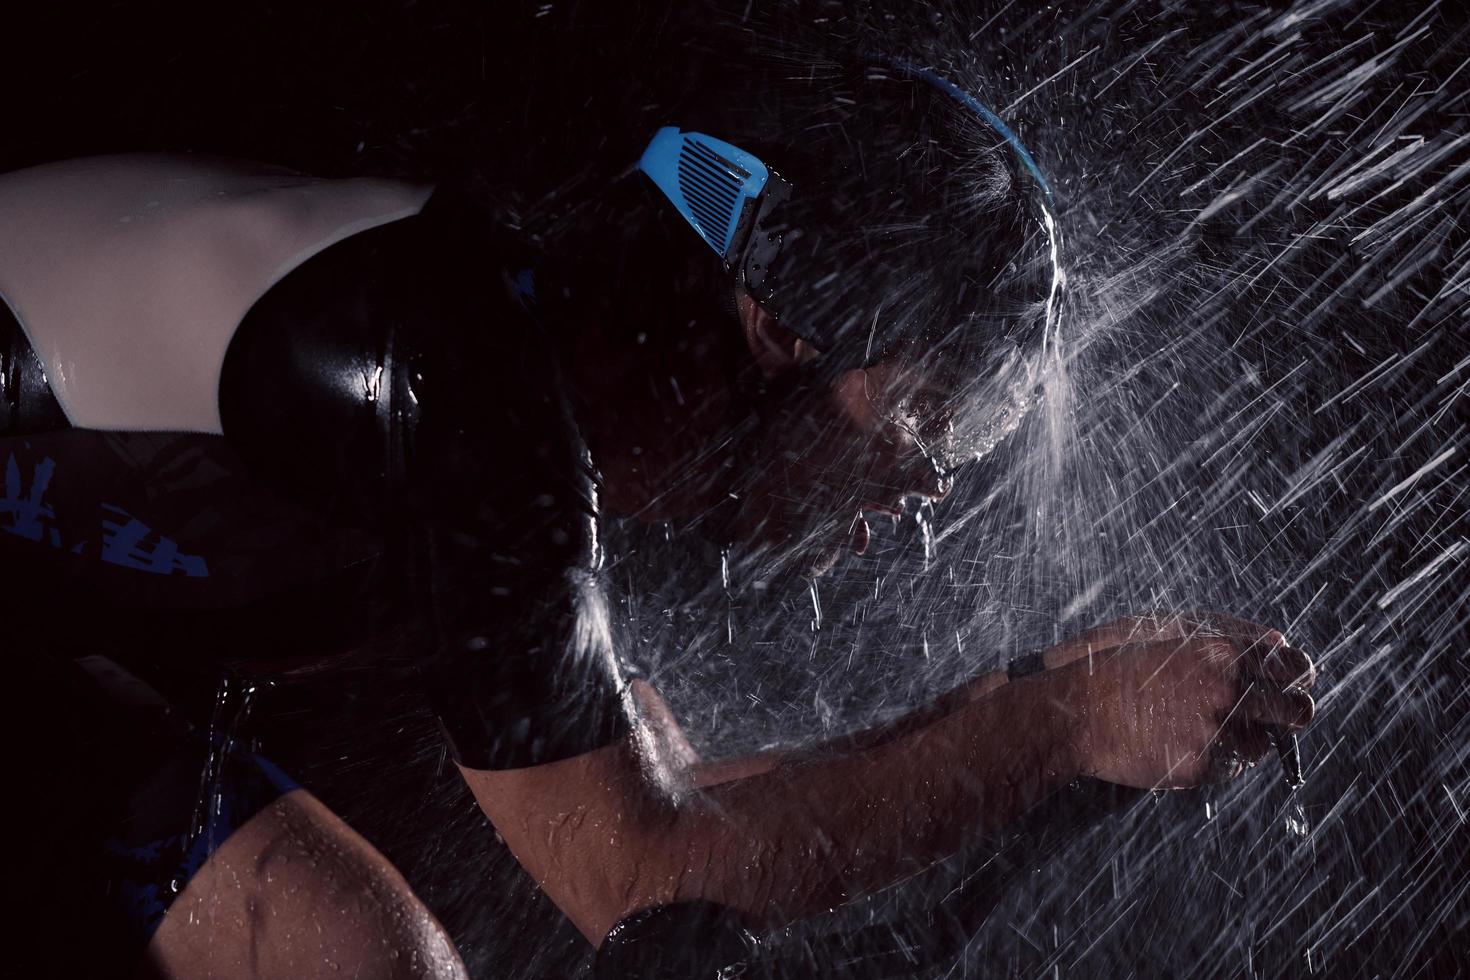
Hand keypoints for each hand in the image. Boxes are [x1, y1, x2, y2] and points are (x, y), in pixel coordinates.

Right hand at [1038, 614, 1315, 788]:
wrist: (1074, 714)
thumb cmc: (1115, 669)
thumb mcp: (1167, 636)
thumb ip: (1225, 637)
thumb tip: (1279, 641)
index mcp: (1219, 651)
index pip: (1291, 665)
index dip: (1298, 674)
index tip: (1294, 681)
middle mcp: (1225, 689)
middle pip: (1295, 709)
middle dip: (1295, 712)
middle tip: (1287, 714)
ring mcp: (1215, 730)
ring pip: (1265, 742)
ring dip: (1252, 737)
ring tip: (1212, 727)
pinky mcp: (1203, 766)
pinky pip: (1234, 766)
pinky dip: (1222, 758)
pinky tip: (1189, 742)